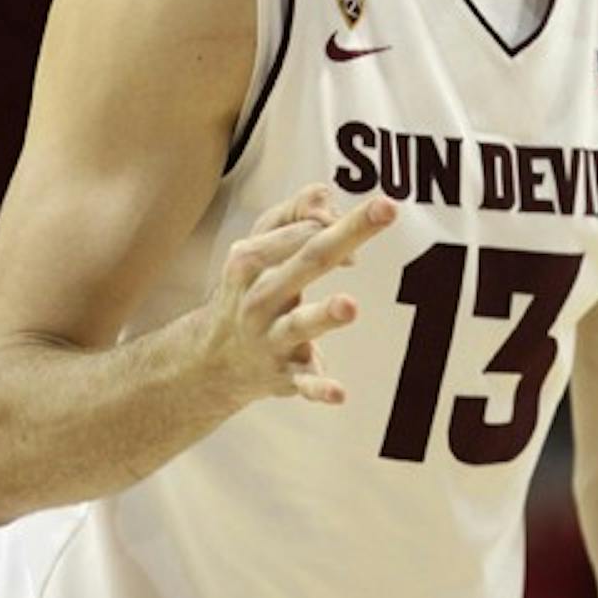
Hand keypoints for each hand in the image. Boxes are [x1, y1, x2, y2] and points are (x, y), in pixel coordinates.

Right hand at [203, 183, 396, 408]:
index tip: (369, 222)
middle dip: (347, 235)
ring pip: (298, 324)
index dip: (337, 223)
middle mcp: (258, 297)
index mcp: (250, 259)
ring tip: (350, 305)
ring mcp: (269, 338)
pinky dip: (318, 387)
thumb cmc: (251, 288)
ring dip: (324, 315)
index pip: (303, 231)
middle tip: (388, 208)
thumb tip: (332, 205)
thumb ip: (297, 213)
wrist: (209, 361)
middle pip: (308, 260)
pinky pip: (301, 382)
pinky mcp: (281, 376)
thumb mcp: (259, 245)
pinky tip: (339, 392)